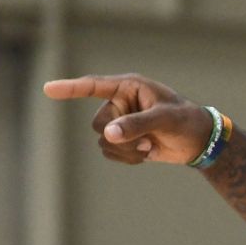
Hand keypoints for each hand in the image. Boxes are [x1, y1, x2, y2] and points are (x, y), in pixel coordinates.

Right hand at [43, 73, 214, 164]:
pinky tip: (147, 152)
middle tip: (147, 138)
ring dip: (126, 150)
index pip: (93, 86)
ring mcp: (120, 122)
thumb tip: (108, 134)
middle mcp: (119, 103)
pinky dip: (128, 158)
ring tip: (150, 145)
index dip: (70, 88)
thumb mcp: (164, 120)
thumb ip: (136, 124)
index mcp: (128, 87)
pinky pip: (110, 153)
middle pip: (98, 124)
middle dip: (120, 137)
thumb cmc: (186, 121)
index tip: (47, 89)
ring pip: (103, 142)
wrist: (198, 141)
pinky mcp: (123, 140)